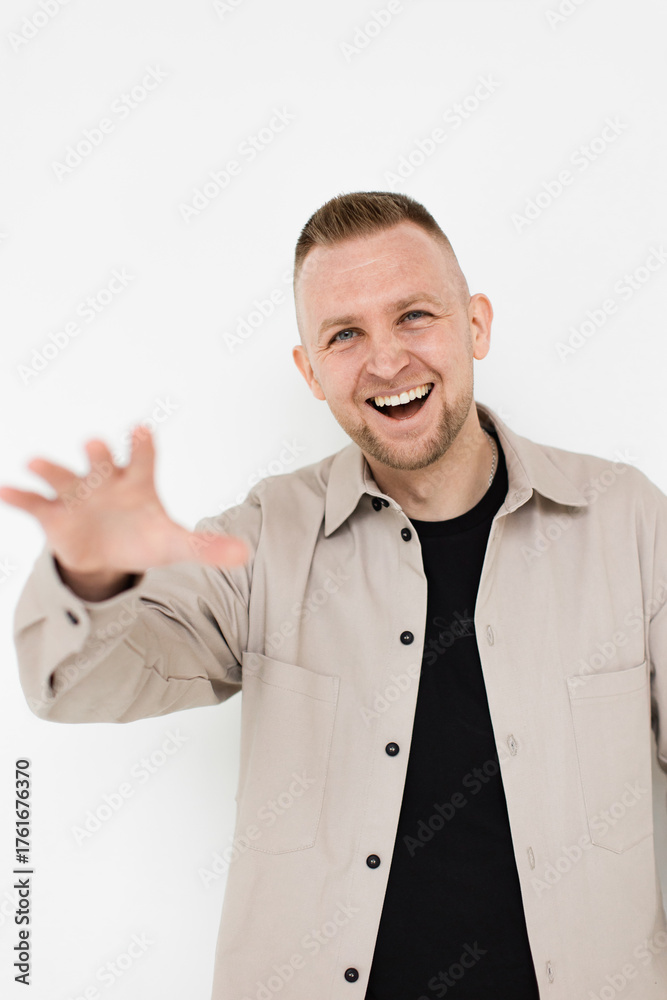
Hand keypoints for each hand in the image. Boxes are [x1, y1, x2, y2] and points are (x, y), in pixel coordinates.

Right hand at [0, 425, 248, 575]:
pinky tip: (6, 490)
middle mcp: (105, 480)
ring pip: (62, 476)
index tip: (141, 429)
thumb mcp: (175, 544)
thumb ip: (207, 546)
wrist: (107, 555)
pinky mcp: (54, 515)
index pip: (142, 458)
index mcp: (137, 481)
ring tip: (35, 461)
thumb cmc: (142, 537)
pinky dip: (20, 496)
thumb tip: (246, 553)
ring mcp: (77, 494)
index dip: (141, 445)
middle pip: (100, 461)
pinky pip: (34, 503)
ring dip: (50, 467)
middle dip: (96, 451)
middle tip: (94, 443)